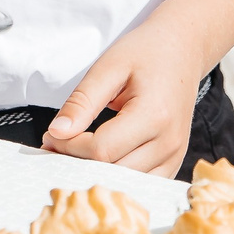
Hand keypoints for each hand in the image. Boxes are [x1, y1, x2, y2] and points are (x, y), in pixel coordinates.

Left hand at [43, 15, 204, 177]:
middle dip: (77, 162)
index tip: (50, 135)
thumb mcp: (108, 67)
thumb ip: (82, 102)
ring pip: (127, 184)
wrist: (183, 50)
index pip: (102, 149)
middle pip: (113, 171)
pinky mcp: (174, 161)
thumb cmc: (145, 53)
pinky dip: (116, 177)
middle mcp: (169, 142)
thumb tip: (56, 133)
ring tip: (73, 154)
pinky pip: (141, 183)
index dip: (69, 147)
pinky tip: (97, 161)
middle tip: (55, 147)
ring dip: (95, 174)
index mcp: (154, 115)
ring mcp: (175, 156)